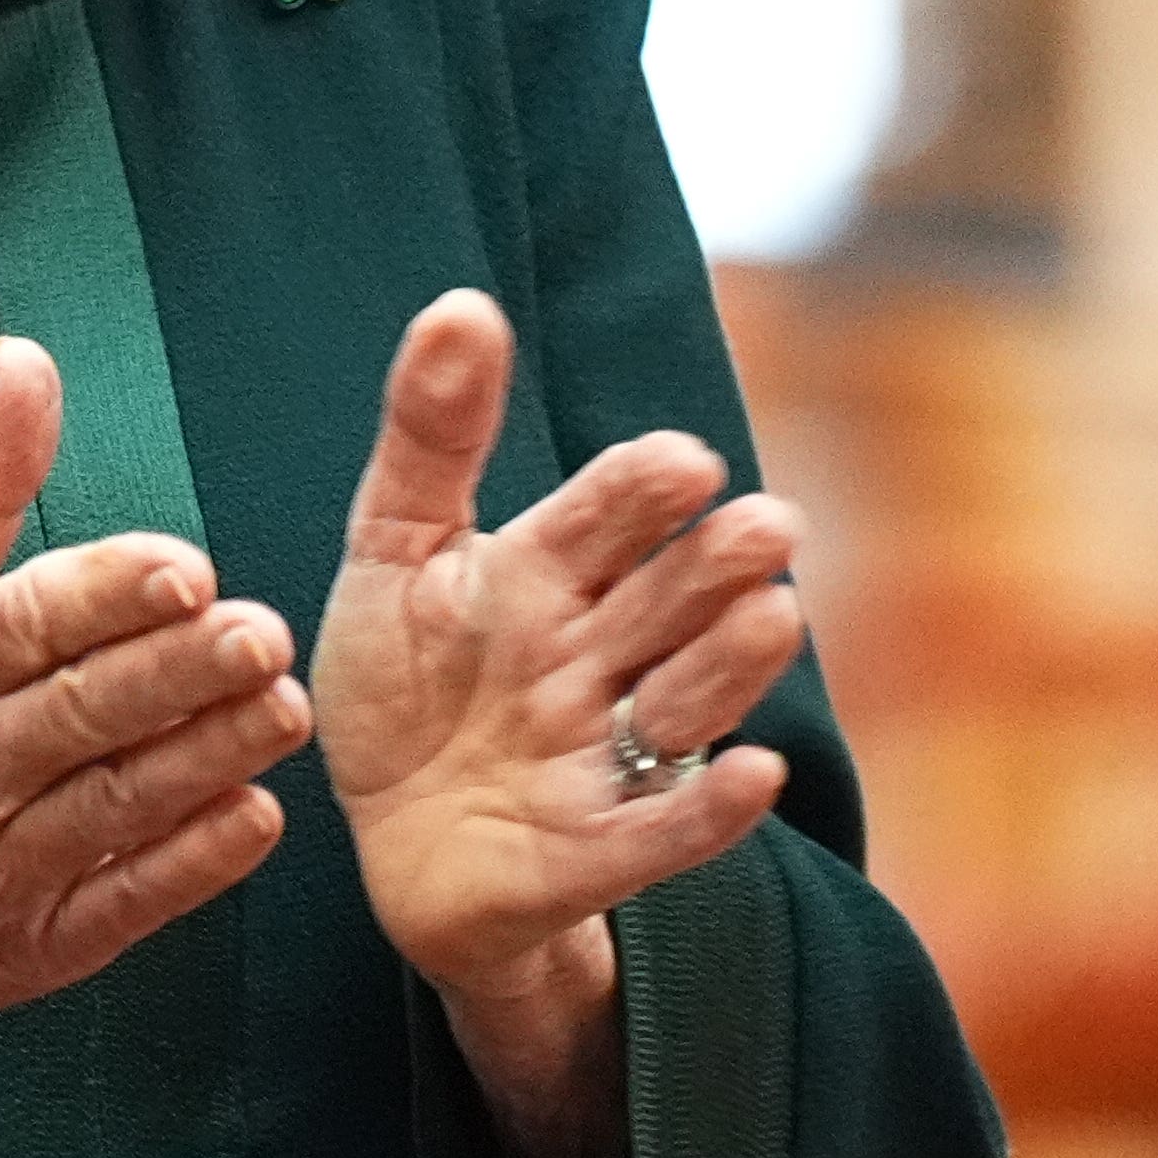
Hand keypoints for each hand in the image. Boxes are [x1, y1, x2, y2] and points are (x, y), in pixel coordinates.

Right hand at [0, 336, 311, 1089]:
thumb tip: (26, 361)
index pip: (23, 624)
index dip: (106, 595)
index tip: (184, 567)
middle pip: (81, 713)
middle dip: (177, 674)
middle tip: (262, 633)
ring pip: (117, 804)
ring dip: (208, 757)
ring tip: (284, 708)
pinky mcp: (39, 943)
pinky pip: (127, 901)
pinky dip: (192, 864)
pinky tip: (253, 818)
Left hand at [310, 292, 803, 1003]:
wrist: (386, 839)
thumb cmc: (406, 682)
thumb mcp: (395, 551)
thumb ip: (433, 434)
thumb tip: (464, 303)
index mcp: (549, 574)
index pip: (607, 517)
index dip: (643, 491)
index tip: (681, 462)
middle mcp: (596, 659)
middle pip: (670, 603)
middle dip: (715, 566)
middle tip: (766, 525)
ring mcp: (603, 756)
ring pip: (685, 703)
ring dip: (729, 665)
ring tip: (771, 615)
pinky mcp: (591, 854)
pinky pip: (658, 833)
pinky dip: (705, 812)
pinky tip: (755, 778)